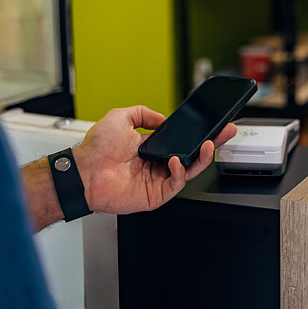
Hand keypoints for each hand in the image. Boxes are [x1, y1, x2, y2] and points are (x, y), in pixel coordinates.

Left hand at [73, 105, 235, 214]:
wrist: (83, 172)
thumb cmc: (95, 149)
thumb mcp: (120, 117)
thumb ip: (142, 112)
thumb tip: (161, 118)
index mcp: (151, 148)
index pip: (181, 141)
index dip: (198, 134)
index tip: (212, 125)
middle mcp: (156, 165)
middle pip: (191, 157)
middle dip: (210, 144)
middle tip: (224, 133)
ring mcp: (156, 181)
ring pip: (188, 171)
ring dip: (200, 159)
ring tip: (207, 145)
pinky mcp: (154, 196)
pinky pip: (175, 186)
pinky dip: (180, 173)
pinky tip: (175, 162)